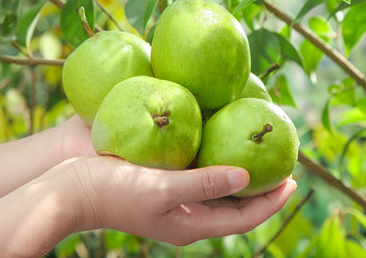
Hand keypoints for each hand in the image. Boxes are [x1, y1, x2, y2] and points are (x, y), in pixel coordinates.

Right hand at [67, 156, 296, 244]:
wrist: (71, 188)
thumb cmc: (114, 190)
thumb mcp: (163, 188)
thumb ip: (205, 183)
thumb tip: (247, 176)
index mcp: (191, 225)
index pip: (245, 218)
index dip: (272, 201)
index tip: (294, 178)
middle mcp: (188, 216)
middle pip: (237, 204)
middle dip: (263, 187)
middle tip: (284, 163)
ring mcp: (176, 201)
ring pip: (220, 189)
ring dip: (242, 172)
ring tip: (260, 152)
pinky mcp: (164, 184)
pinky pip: (201, 175)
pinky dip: (218, 162)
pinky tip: (222, 141)